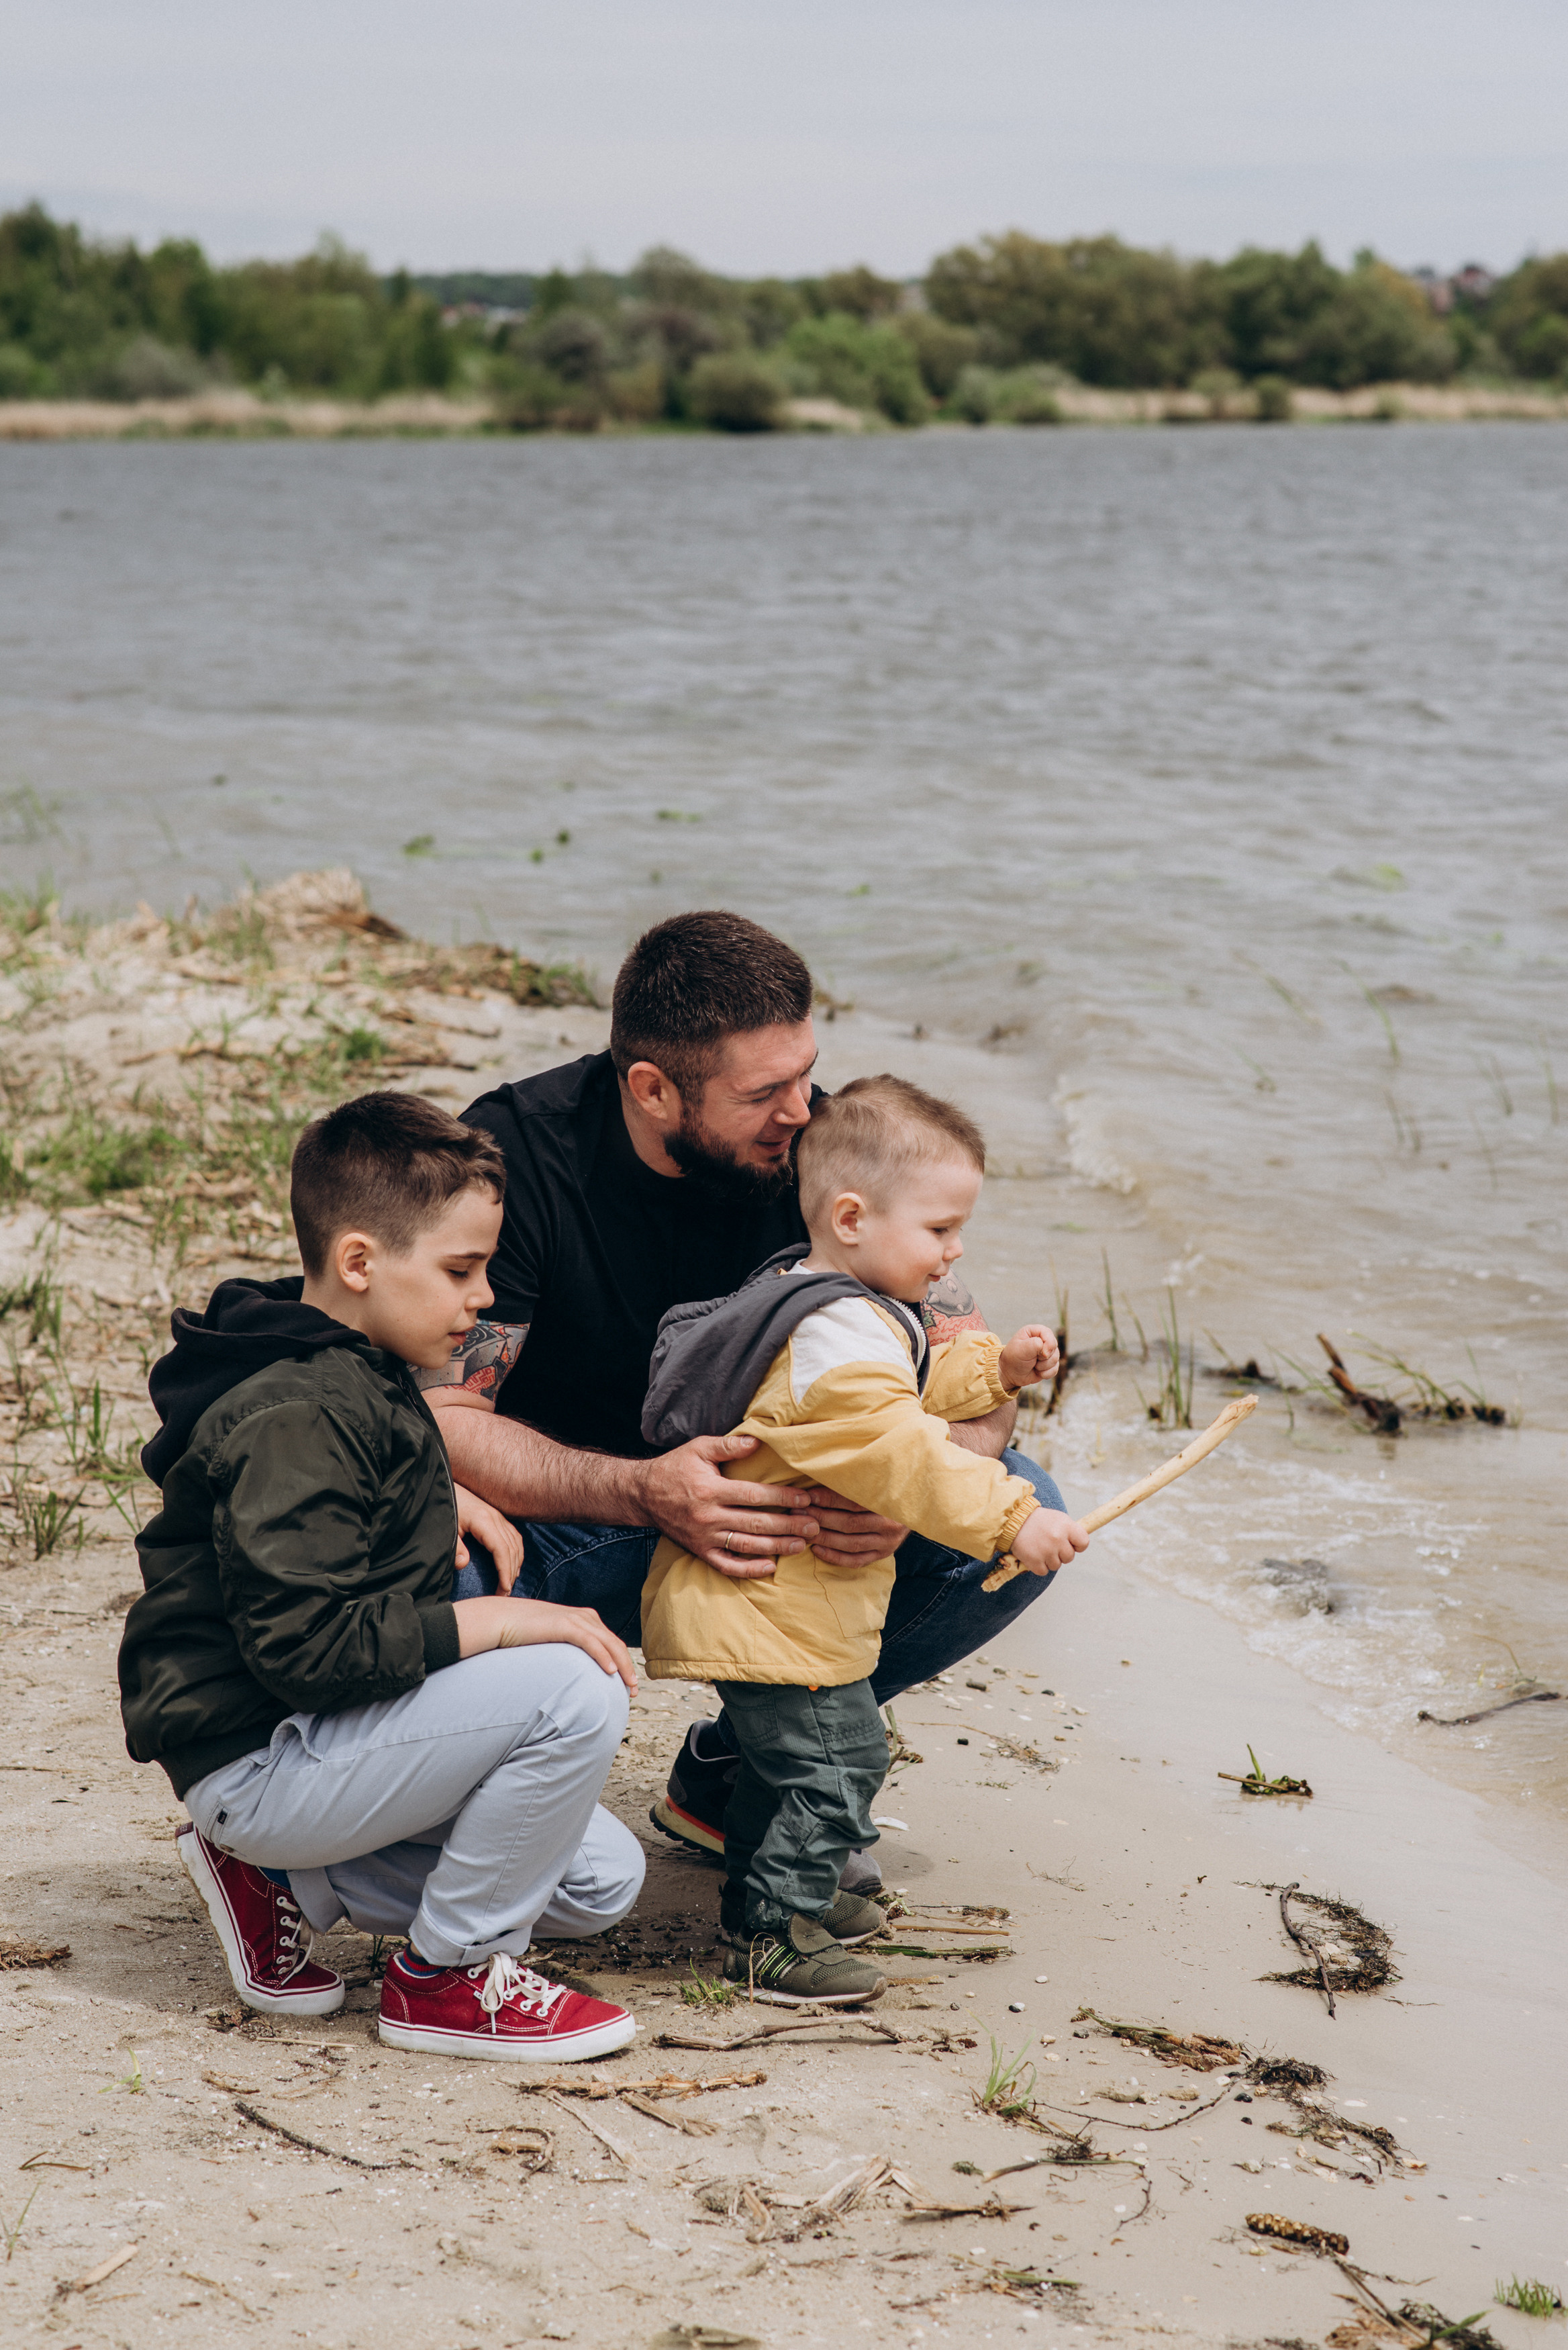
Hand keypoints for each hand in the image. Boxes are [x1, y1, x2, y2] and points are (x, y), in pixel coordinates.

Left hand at [452, 1482, 524, 1592]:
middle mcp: (495, 1517)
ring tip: (508, 1583)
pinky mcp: (496, 1516)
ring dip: (515, 1563)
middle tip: (503, 1593)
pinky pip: (514, 1536)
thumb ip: (455, 1548)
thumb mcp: (446, 1528)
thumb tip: (465, 1564)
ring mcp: (497, 1516)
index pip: (502, 1549)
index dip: (505, 1570)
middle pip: (512, 1549)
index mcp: (484, 1521)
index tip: (504, 1588)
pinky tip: (512, 1564)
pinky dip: (516, 1552)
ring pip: (516, 1542)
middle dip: (511, 1573)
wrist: (443, 1485)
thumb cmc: (444, 1506)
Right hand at [453, 1595, 637, 1691]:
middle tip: (634, 1690)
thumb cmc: (523, 1635)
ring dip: (622, 1666)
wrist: (500, 1620)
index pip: (611, 1643)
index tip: (628, 1684)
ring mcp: (576, 1619)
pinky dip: (603, 1656)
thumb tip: (573, 1674)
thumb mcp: (552, 1643)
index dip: (624, 1663)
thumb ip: (566, 1652)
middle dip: (628, 1667)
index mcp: (584, 1620)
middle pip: (615, 1644)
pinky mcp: (565, 1625)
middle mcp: (585, 1617)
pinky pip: (591, 1642)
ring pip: (609, 1644)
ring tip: (628, 1686)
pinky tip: (611, 1671)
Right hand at [638, 1434, 820, 1579]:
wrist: (643, 1495)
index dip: (782, 1498)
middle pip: (755, 1524)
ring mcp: (703, 1538)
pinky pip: (727, 1566)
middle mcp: (708, 1517)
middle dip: (788, 1525)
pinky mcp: (699, 1552)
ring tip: (802, 1544)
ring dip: (776, 1547)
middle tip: (815, 1526)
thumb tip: (758, 1441)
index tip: (805, 1499)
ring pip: (746, 1546)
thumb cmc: (675, 1468)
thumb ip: (728, 1446)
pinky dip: (749, 1569)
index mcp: (710, 1490)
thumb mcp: (698, 1448)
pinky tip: (771, 1566)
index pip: (754, 1496)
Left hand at [797, 1486, 909, 1568]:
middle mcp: (890, 1525)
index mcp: (889, 1502)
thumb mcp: (878, 1479)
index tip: (807, 1496)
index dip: (828, 1499)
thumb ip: (854, 1480)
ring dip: (824, 1537)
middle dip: (821, 1518)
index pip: (853, 1502)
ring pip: (850, 1543)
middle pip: (849, 1523)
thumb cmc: (888, 1487)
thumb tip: (821, 1473)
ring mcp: (888, 1543)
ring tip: (804, 1530)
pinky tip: (817, 1550)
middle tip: (799, 1513)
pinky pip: (856, 1560)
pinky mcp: (883, 1554)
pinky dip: (835, 1557)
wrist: (916, 1504)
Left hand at [998, 1323, 1059, 1391]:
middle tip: (1032, 1359)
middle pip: (1054, 1347)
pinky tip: (1037, 1372)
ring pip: (1056, 1359)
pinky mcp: (1049, 1364)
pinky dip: (1045, 1373)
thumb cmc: (1013, 1358)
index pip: (1048, 1333)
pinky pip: (1055, 1369)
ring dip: (1043, 1366)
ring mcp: (1047, 1352)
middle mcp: (1042, 1340)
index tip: (1042, 1354)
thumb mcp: (1020, 1349)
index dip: (1049, 1344)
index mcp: (1034, 1332)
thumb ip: (1035, 1344)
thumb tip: (1047, 1350)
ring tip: (1033, 1365)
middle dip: (1044, 1357)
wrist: (1010, 1374)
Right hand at [1009, 1506, 1089, 1576]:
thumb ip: (1070, 1531)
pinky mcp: (1035, 1561)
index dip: (1077, 1546)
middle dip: (1061, 1553)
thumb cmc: (1037, 1520)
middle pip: (1069, 1557)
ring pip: (1056, 1566)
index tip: (1070, 1544)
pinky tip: (1033, 1554)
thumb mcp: (1058, 1518)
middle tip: (1049, 1544)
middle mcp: (1058, 1539)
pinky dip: (1038, 1566)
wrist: (1013, 1521)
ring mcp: (1047, 1551)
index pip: (1084, 1543)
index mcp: (1067, 1526)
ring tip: (1039, 1547)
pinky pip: (1044, 1571)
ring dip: (1049, 1560)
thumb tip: (1079, 1545)